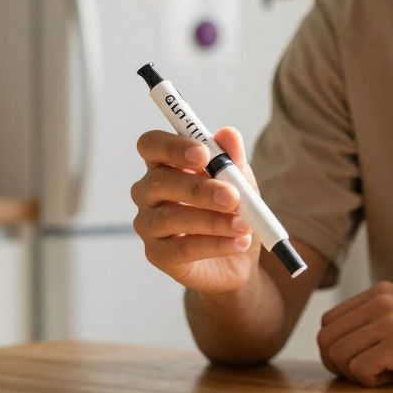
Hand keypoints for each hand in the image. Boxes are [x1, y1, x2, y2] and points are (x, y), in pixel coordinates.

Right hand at [131, 127, 259, 293]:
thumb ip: (232, 158)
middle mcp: (148, 192)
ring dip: (212, 220)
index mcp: (164, 164)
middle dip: (199, 188)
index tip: (204, 154)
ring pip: (170, 217)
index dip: (172, 146)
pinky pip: (181, 248)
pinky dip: (214, 245)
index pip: (151, 144)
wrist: (238, 259)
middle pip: (159, 182)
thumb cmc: (230, 210)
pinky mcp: (157, 255)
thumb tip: (229, 134)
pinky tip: (238, 243)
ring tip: (244, 225)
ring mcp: (148, 224)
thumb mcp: (240, 181)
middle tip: (233, 196)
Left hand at [317, 282, 392, 386]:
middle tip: (368, 374)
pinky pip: (359, 371)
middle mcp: (380, 302)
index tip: (358, 363)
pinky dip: (372, 382)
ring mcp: (389, 322)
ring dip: (357, 374)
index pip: (328, 322)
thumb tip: (334, 345)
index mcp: (379, 292)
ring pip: (338, 356)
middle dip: (339, 365)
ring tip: (388, 372)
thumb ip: (374, 319)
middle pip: (326, 339)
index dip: (336, 349)